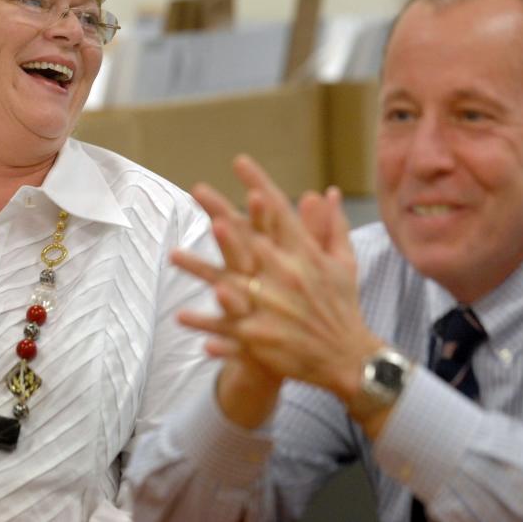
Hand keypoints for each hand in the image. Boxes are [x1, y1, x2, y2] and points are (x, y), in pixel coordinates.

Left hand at [175, 156, 382, 406]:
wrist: (348, 359)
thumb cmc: (343, 306)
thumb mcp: (342, 263)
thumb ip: (331, 226)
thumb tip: (328, 192)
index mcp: (304, 256)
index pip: (279, 212)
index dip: (259, 185)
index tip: (239, 161)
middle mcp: (285, 277)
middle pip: (247, 240)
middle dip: (223, 214)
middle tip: (199, 191)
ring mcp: (271, 308)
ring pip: (228, 284)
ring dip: (201, 269)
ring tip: (174, 255)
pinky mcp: (260, 338)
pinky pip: (226, 330)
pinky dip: (206, 325)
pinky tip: (181, 318)